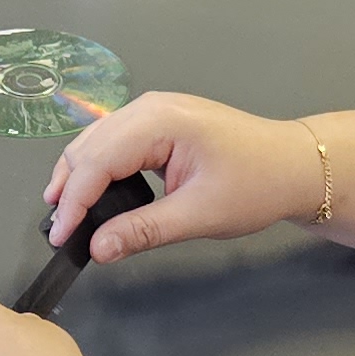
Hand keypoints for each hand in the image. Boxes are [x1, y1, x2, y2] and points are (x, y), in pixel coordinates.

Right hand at [43, 92, 322, 260]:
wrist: (293, 165)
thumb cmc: (256, 186)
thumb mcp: (199, 215)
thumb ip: (143, 230)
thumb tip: (96, 248)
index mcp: (160, 121)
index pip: (98, 160)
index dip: (74, 201)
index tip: (61, 237)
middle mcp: (150, 107)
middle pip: (89, 146)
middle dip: (69, 188)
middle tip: (61, 232)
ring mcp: (154, 110)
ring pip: (96, 141)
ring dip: (78, 176)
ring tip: (67, 216)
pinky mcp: (159, 122)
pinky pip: (114, 141)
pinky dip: (98, 168)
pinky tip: (92, 194)